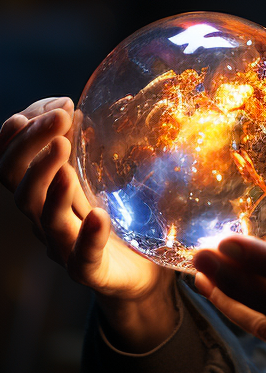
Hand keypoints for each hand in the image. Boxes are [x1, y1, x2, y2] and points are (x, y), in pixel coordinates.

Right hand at [0, 98, 176, 347]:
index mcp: (44, 190)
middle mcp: (45, 217)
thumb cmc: (122, 217)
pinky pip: (82, 257)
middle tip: (61, 117)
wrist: (146, 273)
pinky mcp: (90, 272)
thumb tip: (109, 99)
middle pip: (17, 182)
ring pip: (41, 215)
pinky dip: (88, 235)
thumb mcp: (105, 173)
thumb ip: (97, 145)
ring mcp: (64, 246)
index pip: (11, 159)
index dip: (18, 132)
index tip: (50, 105)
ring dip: (49, 178)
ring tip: (65, 150)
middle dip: (31, 144)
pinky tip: (99, 215)